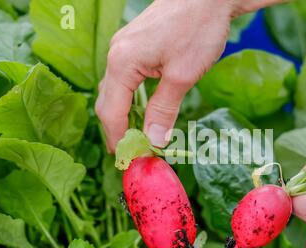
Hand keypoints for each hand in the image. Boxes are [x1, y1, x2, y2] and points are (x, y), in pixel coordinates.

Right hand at [95, 0, 235, 150]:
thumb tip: (153, 141)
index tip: (128, 160)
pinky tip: (142, 110)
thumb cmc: (197, 30)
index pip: (111, 112)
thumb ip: (163, 110)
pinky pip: (125, 79)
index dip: (118, 139)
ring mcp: (124, 48)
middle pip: (107, 102)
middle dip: (117, 130)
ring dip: (124, 115)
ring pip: (115, 90)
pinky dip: (131, 99)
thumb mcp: (182, 76)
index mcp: (122, 63)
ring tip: (135, 137)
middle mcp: (116, 54)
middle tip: (131, 153)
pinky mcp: (136, 45)